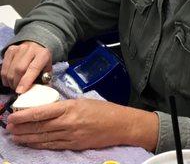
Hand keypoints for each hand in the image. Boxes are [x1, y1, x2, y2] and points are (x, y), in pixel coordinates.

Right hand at [1, 42, 51, 92]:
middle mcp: (31, 49)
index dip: (26, 81)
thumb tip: (40, 92)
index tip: (20, 91)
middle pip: (19, 69)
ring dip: (10, 81)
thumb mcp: (48, 68)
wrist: (37, 44)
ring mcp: (19, 48)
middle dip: (17, 83)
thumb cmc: (42, 60)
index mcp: (43, 54)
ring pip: (10, 69)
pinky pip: (4, 66)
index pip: (34, 68)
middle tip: (18, 90)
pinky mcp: (10, 49)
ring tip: (14, 85)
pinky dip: (4, 76)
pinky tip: (9, 80)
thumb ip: (44, 79)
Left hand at [6, 99, 158, 150]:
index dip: (25, 115)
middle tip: (9, 128)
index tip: (13, 116)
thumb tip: (49, 109)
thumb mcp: (83, 101)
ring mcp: (71, 136)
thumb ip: (66, 106)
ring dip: (27, 138)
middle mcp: (69, 122)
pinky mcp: (74, 145)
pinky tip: (31, 144)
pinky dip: (40, 145)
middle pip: (40, 127)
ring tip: (15, 137)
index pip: (43, 112)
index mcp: (71, 107)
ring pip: (44, 138)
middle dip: (22, 128)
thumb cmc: (103, 110)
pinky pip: (53, 146)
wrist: (120, 124)